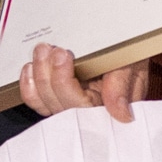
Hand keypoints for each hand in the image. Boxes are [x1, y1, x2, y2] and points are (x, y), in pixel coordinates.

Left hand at [19, 42, 144, 121]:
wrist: (127, 47)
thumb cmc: (131, 57)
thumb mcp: (132, 65)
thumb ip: (123, 86)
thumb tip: (121, 114)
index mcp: (107, 108)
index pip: (80, 106)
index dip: (65, 83)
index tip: (64, 55)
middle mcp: (87, 111)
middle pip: (58, 105)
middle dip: (48, 75)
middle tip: (48, 49)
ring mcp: (70, 105)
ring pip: (45, 103)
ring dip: (37, 77)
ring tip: (41, 52)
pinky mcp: (58, 98)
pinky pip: (38, 101)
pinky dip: (29, 85)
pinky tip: (30, 68)